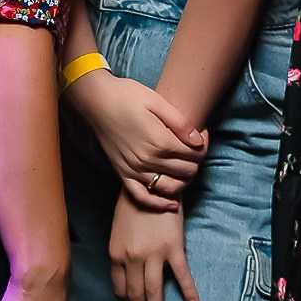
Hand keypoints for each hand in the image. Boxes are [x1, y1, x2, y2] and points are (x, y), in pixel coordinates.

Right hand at [67, 71, 206, 211]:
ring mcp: (134, 169)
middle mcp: (148, 159)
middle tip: (195, 149)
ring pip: (169, 187)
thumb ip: (180, 123)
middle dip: (196, 162)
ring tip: (187, 169)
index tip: (202, 134)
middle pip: (186, 171)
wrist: (96, 102)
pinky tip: (173, 203)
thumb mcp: (157, 101)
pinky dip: (159, 203)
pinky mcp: (123, 174)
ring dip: (184, 182)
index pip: (194, 154)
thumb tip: (199, 141)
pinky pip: (143, 197)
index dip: (204, 145)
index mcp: (160, 141)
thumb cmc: (127, 96)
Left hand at [109, 192, 199, 300]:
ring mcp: (154, 253)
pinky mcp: (173, 247)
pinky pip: (181, 274)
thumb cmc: (133, 206)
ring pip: (153, 291)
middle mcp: (132, 258)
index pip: (120, 288)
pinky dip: (188, 291)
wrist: (151, 183)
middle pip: (135, 296)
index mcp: (116, 255)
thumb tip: (129, 278)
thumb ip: (122, 256)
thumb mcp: (118, 232)